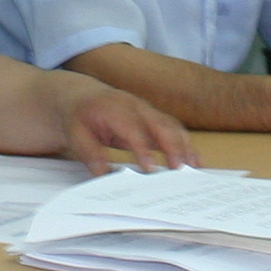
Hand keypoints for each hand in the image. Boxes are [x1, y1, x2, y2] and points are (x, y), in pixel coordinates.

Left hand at [63, 87, 190, 173]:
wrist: (82, 95)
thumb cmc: (79, 116)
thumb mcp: (75, 134)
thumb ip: (90, 154)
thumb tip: (104, 174)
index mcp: (114, 108)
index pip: (132, 128)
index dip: (142, 148)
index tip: (150, 168)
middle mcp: (136, 106)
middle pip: (160, 124)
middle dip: (172, 146)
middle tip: (180, 170)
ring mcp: (148, 110)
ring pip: (172, 125)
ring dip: (185, 146)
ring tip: (195, 168)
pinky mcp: (154, 118)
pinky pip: (174, 129)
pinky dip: (186, 144)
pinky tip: (195, 161)